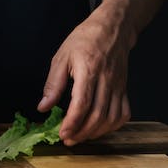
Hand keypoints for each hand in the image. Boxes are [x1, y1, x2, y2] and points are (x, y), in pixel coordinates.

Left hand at [37, 0, 167, 144]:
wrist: (112, 28)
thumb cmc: (85, 39)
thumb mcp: (62, 56)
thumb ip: (53, 83)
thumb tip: (43, 107)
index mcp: (88, 69)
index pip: (82, 103)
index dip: (72, 122)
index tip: (62, 133)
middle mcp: (106, 80)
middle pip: (98, 115)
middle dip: (82, 133)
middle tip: (68, 139)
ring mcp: (118, 85)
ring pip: (111, 118)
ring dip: (96, 133)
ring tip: (81, 136)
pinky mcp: (124, 88)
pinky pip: (123, 113)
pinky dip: (112, 126)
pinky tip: (100, 128)